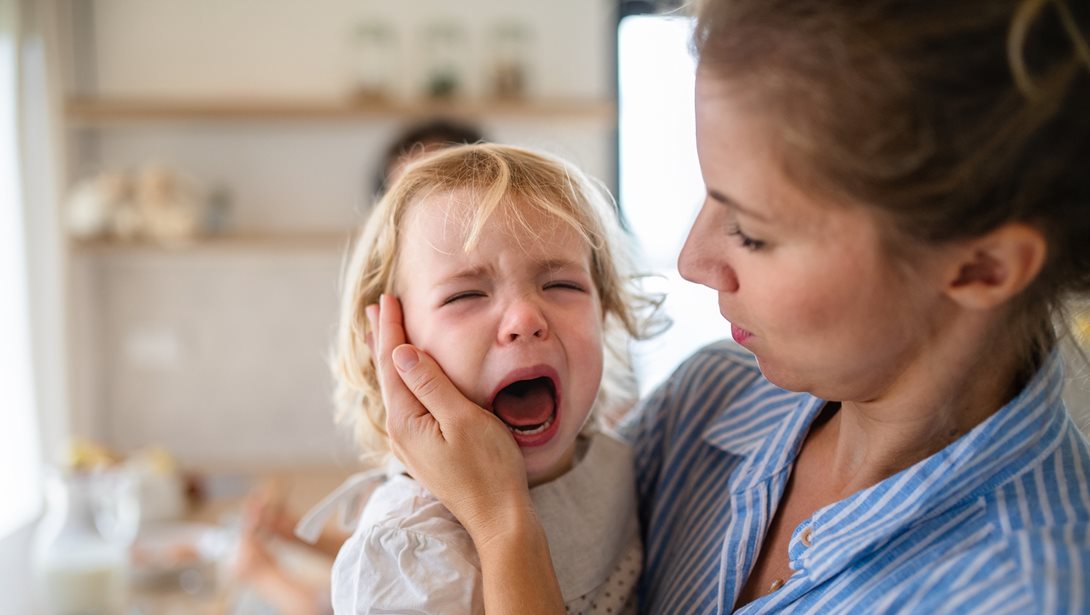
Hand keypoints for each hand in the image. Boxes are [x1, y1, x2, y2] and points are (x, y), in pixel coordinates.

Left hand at [368, 294, 534, 543]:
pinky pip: (407, 404)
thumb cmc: (489, 468)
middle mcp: (401, 432)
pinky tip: (406, 379)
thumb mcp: (463, 419)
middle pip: (388, 375)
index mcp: (407, 420)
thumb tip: (401, 352)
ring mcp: (412, 444)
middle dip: (383, 339)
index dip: (390, 329)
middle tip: (376, 307)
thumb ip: (431, 384)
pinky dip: (404, 380)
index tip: (387, 299)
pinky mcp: (425, 450)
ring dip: (392, 358)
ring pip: (396, 390)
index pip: (393, 363)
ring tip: (382, 335)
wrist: (499, 517)